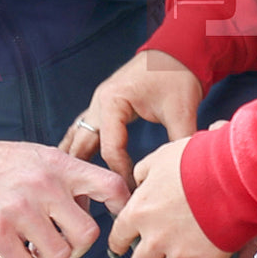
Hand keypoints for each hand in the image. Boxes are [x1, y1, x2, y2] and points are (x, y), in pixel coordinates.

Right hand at [0, 138, 128, 257]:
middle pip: (88, 234)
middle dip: (78, 245)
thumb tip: (93, 204)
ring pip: (59, 255)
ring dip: (48, 256)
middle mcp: (44, 186)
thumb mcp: (39, 156)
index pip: (110, 186)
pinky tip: (13, 248)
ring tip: (33, 243)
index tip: (113, 218)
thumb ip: (68, 176)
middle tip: (62, 240)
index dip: (120, 207)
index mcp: (59, 165)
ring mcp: (19, 210)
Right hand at [58, 48, 202, 185]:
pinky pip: (85, 133)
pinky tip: (79, 173)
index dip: (120, 175)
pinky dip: (81, 152)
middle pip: (81, 147)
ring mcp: (98, 104)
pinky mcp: (104, 107)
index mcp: (112, 102)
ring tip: (74, 197)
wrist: (178, 49)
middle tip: (84, 208)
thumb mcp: (181, 110)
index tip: (130, 196)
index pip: (109, 149)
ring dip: (76, 166)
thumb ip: (179, 142)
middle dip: (82, 177)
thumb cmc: (177, 74)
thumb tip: (182, 175)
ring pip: (77, 140)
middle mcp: (98, 103)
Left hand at [109, 136, 256, 257]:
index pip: (119, 236)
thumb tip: (139, 179)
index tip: (121, 249)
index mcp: (141, 210)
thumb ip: (146, 171)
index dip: (120, 244)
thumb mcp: (163, 156)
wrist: (233, 171)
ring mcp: (181, 254)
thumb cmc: (201, 160)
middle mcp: (155, 237)